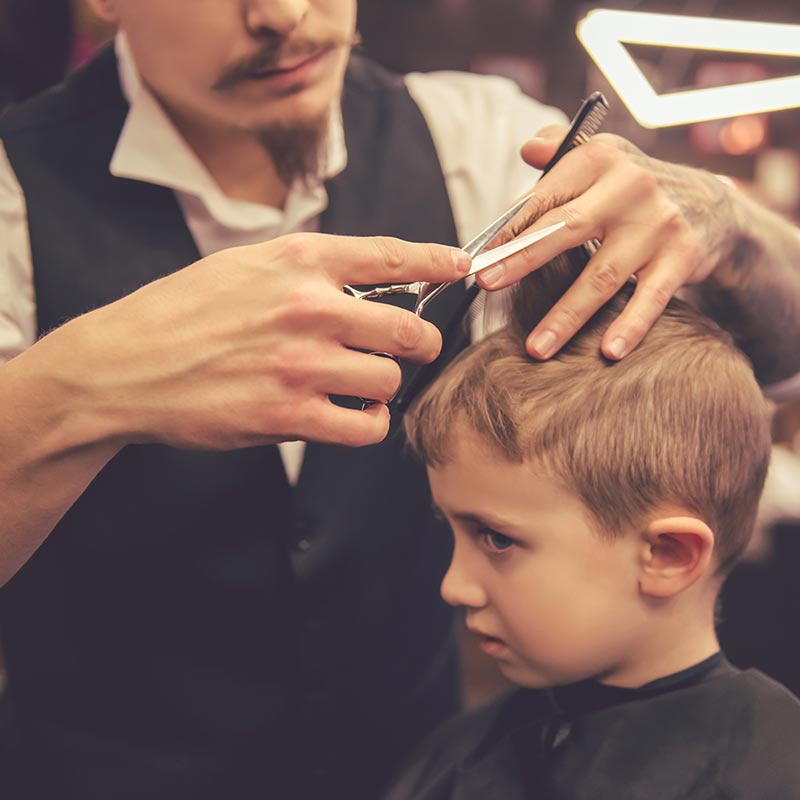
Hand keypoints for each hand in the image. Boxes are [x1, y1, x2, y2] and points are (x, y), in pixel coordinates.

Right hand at [49, 233, 469, 448]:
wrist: (125, 366)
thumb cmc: (183, 313)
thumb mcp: (243, 267)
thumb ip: (306, 271)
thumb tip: (366, 283)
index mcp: (297, 263)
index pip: (390, 257)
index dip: (437, 261)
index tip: (461, 266)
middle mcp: (307, 308)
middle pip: (408, 328)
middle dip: (420, 342)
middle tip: (412, 349)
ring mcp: (299, 364)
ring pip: (389, 380)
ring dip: (384, 386)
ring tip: (362, 386)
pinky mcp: (288, 416)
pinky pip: (365, 427)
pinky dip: (369, 424)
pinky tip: (354, 416)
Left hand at [476, 125, 736, 359]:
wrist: (710, 205)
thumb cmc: (634, 188)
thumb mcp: (603, 158)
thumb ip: (561, 151)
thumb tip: (527, 149)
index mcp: (599, 160)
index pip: (543, 197)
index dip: (508, 229)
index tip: (478, 256)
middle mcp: (629, 187)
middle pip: (564, 230)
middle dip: (521, 259)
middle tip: (486, 284)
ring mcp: (657, 224)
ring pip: (601, 277)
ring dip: (565, 316)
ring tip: (536, 348)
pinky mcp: (682, 257)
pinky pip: (650, 299)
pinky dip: (631, 326)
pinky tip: (608, 351)